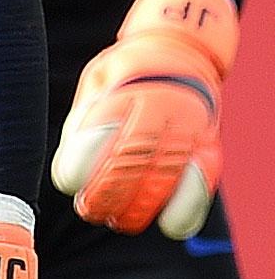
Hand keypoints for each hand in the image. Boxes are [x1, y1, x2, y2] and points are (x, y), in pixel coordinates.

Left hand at [52, 0, 236, 237]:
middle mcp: (159, 108)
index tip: (69, 183)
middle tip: (90, 210)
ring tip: (119, 220)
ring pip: (166, 176)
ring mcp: (188, 126)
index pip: (97, 133)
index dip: (79, 165)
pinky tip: (170, 225)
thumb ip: (84, 124)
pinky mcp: (210, 143)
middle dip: (107, 194)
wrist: (178, 53)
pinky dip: (189, 207)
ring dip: (141, 207)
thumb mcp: (95, 85)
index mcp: (122, 91)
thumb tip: (71, 175)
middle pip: (131, 161)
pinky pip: (204, 180)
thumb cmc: (123, 76)